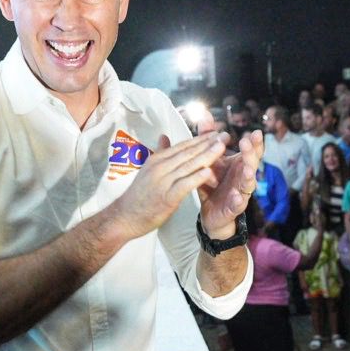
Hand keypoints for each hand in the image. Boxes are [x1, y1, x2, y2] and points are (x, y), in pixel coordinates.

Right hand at [107, 132, 227, 240]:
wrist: (124, 218)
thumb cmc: (138, 196)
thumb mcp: (148, 171)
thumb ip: (160, 154)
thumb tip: (164, 136)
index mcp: (157, 160)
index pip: (183, 146)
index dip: (201, 139)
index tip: (217, 132)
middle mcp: (160, 168)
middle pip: (188, 153)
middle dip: (208, 143)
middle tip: (226, 135)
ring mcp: (163, 182)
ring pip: (188, 166)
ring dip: (207, 155)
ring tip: (222, 147)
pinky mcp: (166, 197)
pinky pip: (184, 185)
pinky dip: (197, 177)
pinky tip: (209, 171)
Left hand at [199, 125, 263, 236]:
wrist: (211, 212)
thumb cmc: (213, 183)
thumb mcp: (210, 159)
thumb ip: (209, 138)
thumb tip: (205, 115)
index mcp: (239, 164)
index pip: (251, 151)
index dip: (255, 142)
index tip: (256, 132)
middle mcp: (243, 177)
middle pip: (252, 163)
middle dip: (251, 153)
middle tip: (247, 143)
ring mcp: (241, 193)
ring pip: (248, 183)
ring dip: (249, 175)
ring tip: (247, 169)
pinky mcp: (233, 208)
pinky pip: (238, 204)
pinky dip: (238, 200)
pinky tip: (236, 196)